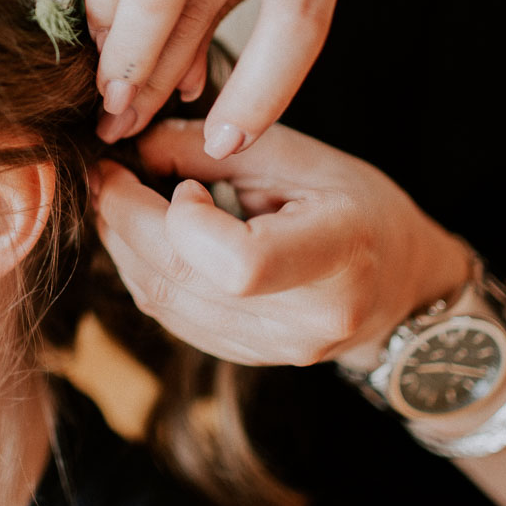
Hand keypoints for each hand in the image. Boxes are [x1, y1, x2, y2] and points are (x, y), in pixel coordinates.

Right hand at [85, 0, 351, 158]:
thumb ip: (236, 0)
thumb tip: (185, 88)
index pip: (301, 19)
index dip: (265, 90)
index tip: (226, 143)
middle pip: (211, 5)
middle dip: (163, 80)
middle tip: (127, 129)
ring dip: (128, 50)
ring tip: (107, 97)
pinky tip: (95, 31)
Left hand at [92, 120, 470, 367]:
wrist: (398, 283)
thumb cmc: (359, 207)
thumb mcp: (302, 156)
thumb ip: (215, 149)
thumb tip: (135, 147)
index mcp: (336, 257)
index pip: (239, 264)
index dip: (185, 220)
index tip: (184, 184)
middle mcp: (305, 320)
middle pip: (180, 279)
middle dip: (125, 219)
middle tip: (107, 173)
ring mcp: (272, 350)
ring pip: (161, 301)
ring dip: (123, 244)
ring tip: (121, 197)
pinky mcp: (242, 358)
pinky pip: (168, 315)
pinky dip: (143, 269)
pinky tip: (145, 235)